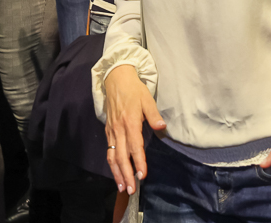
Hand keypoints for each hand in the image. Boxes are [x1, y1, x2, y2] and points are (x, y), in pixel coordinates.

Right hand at [103, 65, 166, 194]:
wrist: (116, 79)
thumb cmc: (134, 90)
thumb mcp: (147, 99)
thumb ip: (154, 115)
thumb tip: (162, 127)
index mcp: (130, 122)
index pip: (135, 147)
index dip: (138, 162)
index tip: (142, 176)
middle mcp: (119, 129)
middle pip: (121, 156)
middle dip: (126, 174)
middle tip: (131, 190)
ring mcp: (111, 131)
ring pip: (112, 156)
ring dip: (117, 173)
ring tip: (122, 187)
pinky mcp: (108, 131)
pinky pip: (108, 151)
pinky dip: (112, 164)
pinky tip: (116, 173)